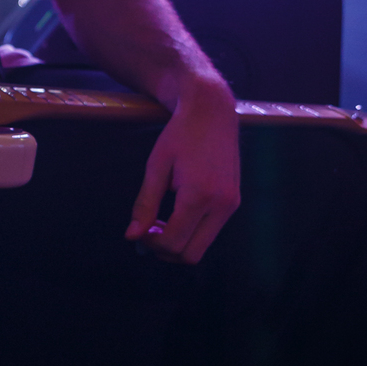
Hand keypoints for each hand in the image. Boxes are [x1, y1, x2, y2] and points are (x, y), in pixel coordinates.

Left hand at [125, 77, 239, 263]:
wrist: (211, 110)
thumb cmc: (179, 134)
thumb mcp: (156, 166)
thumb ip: (144, 204)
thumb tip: (132, 237)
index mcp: (199, 195)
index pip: (173, 241)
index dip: (151, 244)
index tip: (138, 233)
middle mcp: (221, 204)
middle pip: (191, 254)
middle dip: (165, 250)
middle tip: (147, 234)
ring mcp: (232, 204)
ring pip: (202, 247)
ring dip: (178, 243)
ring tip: (159, 224)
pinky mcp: (234, 201)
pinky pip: (211, 232)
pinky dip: (191, 233)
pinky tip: (176, 215)